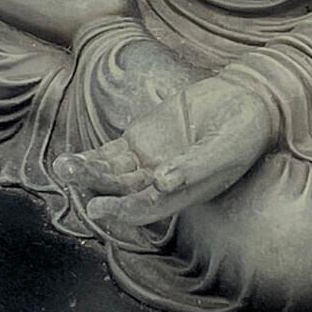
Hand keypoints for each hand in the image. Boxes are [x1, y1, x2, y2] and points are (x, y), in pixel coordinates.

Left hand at [54, 76, 275, 226]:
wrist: (246, 101)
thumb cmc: (243, 131)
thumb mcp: (225, 149)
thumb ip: (195, 166)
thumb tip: (162, 182)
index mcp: (184, 194)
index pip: (148, 208)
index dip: (125, 211)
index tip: (103, 208)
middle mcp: (161, 183)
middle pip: (124, 193)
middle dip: (101, 194)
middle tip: (80, 192)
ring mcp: (148, 161)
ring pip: (112, 173)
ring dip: (88, 174)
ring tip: (65, 169)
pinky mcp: (140, 139)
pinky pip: (109, 153)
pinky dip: (91, 157)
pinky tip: (70, 160)